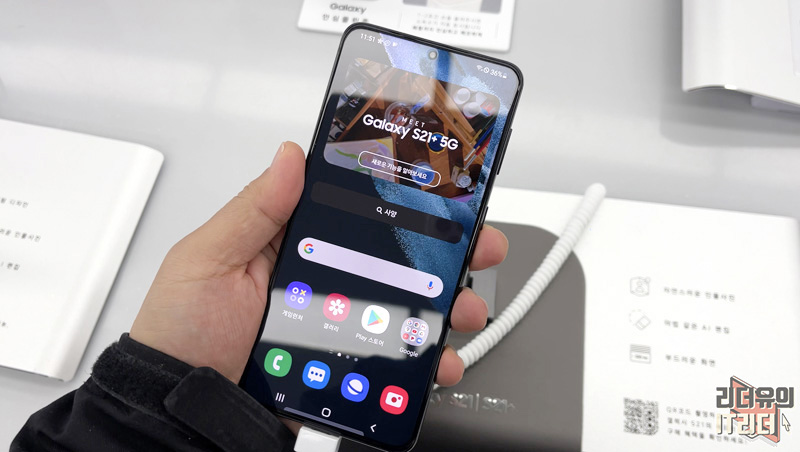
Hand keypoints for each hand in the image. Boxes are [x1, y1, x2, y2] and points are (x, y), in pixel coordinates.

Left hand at [131, 141, 506, 387]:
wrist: (180, 416)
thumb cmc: (181, 334)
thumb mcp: (207, 261)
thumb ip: (254, 211)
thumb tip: (290, 157)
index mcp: (292, 244)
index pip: (357, 210)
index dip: (403, 199)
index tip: (443, 194)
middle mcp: (321, 281)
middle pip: (393, 259)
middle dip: (443, 253)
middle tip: (477, 248)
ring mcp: (335, 325)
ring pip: (403, 310)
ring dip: (445, 307)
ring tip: (465, 310)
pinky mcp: (343, 367)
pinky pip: (392, 361)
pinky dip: (424, 363)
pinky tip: (438, 361)